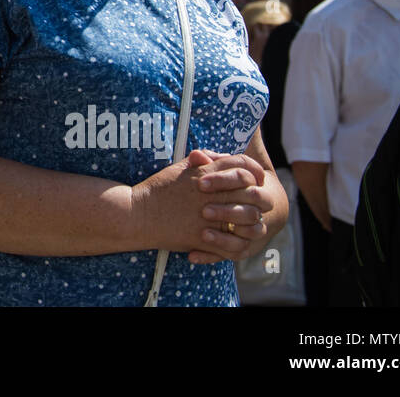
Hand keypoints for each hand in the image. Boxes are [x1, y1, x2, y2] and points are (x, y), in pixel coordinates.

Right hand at [131, 149, 267, 258]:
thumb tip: (212, 156)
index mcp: (206, 174)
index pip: (244, 165)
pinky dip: (240, 243)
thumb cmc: (157, 190)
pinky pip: (234, 243)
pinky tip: (238, 240)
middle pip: (252, 192)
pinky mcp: (205, 237)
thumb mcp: (177, 169)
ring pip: (249, 218)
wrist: (139, 214)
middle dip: (259, 196)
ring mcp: (210, 216)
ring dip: (254, 220)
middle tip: (260, 202)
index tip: (256, 178)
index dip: (255, 170)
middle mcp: (212, 193)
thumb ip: (199, 161)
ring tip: (252, 222)